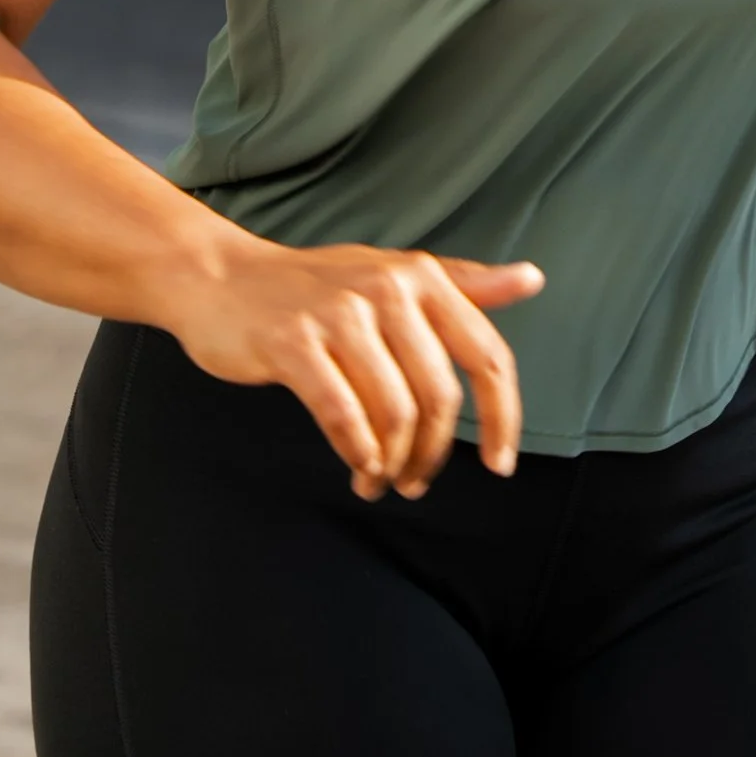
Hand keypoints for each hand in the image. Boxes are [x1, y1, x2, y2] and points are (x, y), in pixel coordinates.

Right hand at [157, 235, 543, 497]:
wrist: (222, 277)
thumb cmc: (315, 286)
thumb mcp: (394, 274)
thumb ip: (464, 283)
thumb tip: (533, 278)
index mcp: (422, 276)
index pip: (485, 354)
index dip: (503, 415)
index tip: (500, 464)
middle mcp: (388, 289)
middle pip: (439, 396)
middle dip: (433, 453)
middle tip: (415, 482)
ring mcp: (339, 315)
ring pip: (393, 412)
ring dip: (393, 462)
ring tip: (379, 480)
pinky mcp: (293, 343)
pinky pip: (343, 415)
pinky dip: (357, 452)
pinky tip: (358, 466)